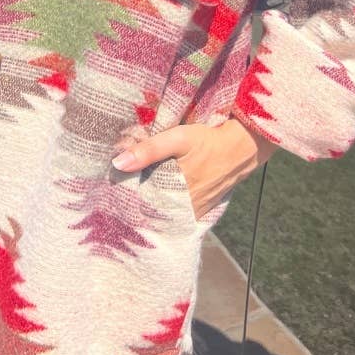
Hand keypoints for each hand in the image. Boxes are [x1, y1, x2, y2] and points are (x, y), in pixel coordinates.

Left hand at [112, 120, 277, 219]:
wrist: (243, 146)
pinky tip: (160, 203)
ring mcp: (196, 210)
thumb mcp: (178, 139)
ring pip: (168, 215)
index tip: (111, 198)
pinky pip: (182, 214)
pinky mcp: (204, 207)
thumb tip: (118, 164)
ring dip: (154, 210)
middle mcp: (186, 208)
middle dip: (138, 209)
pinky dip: (170, 210)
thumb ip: (149, 150)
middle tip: (117, 202)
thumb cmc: (208, 140)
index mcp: (175, 194)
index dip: (127, 203)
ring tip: (133, 203)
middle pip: (154, 213)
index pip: (142, 206)